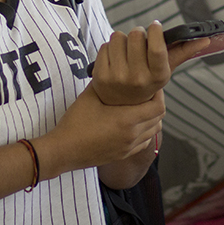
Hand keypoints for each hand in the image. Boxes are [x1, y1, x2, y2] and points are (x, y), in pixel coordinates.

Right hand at [35, 83, 164, 177]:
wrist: (63, 151)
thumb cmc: (75, 124)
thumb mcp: (90, 97)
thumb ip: (106, 82)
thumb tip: (114, 69)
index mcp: (127, 120)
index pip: (158, 107)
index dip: (159, 95)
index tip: (152, 86)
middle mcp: (132, 135)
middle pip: (159, 118)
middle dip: (156, 104)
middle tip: (148, 94)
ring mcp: (129, 147)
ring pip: (153, 131)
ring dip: (151, 119)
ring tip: (141, 107)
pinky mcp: (123, 155)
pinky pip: (144, 142)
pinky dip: (145, 132)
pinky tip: (134, 124)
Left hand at [91, 22, 208, 104]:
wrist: (120, 105)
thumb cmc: (146, 81)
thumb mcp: (165, 69)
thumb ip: (183, 52)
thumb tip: (205, 39)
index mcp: (158, 76)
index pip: (157, 48)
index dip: (155, 31)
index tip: (155, 26)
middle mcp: (138, 79)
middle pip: (136, 35)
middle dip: (137, 35)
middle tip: (138, 45)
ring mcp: (118, 78)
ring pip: (118, 37)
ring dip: (122, 41)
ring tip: (125, 55)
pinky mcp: (101, 76)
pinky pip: (105, 46)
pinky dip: (109, 50)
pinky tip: (114, 61)